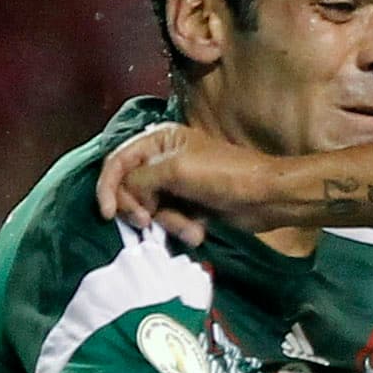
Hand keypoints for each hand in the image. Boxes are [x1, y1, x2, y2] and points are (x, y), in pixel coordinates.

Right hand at [96, 124, 282, 247]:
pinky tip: (198, 231)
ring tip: (190, 228)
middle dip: (141, 208)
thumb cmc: (224, 175)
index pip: (117, 161)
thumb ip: (140, 179)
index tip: (109, 213)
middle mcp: (161, 160)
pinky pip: (168, 220)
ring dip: (167, 222)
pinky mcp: (187, 205)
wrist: (265, 197)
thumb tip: (123, 195)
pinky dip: (180, 228)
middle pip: (129, 188)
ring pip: (149, 209)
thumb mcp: (176, 171)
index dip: (108, 187)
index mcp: (158, 140)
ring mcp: (175, 184)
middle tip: (148, 221)